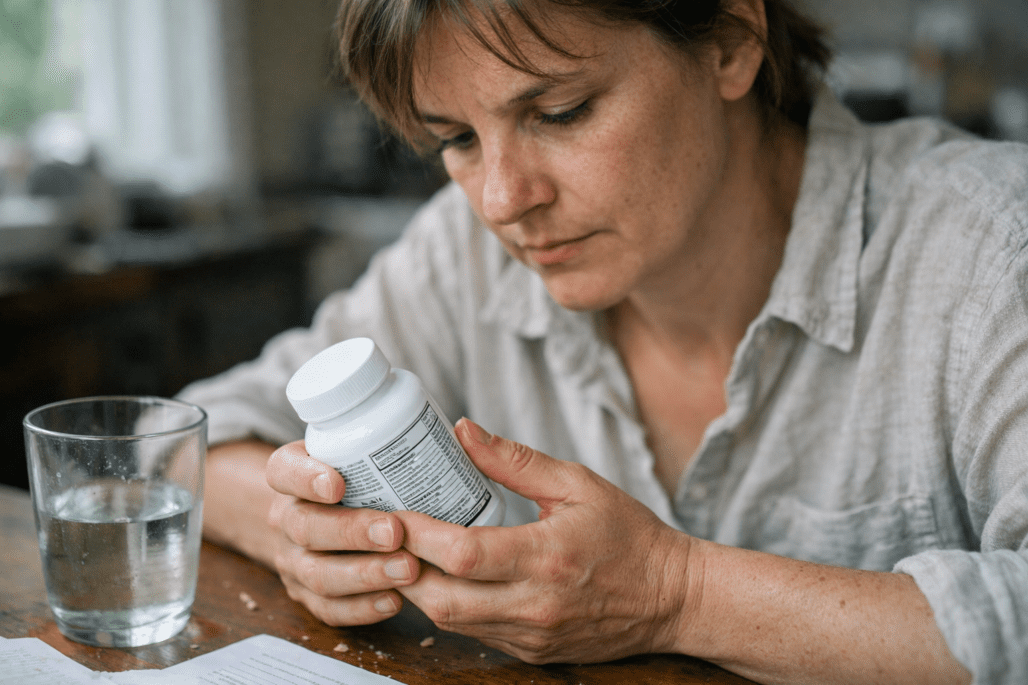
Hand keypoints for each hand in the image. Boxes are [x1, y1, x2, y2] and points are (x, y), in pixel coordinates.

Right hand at [265, 441, 420, 624]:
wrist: (320, 520)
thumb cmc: (356, 479)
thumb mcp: (360, 450)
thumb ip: (399, 443)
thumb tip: (464, 432)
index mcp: (294, 474)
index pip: (284, 470)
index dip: (306, 478)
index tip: (338, 484)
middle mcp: (288, 517)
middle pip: (305, 526)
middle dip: (351, 531)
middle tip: (394, 532)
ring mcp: (295, 560)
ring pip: (318, 573)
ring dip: (365, 574)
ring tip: (408, 570)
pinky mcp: (309, 596)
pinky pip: (329, 610)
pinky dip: (362, 608)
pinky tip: (395, 600)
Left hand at [395, 419, 695, 663]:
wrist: (671, 598)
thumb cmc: (629, 535)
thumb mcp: (578, 484)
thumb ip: (515, 461)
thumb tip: (463, 432)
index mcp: (547, 556)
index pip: (463, 553)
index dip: (417, 535)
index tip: (390, 512)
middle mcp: (535, 605)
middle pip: (443, 599)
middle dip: (403, 568)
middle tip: (384, 537)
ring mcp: (531, 635)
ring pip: (451, 623)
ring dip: (420, 590)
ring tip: (405, 555)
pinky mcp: (531, 652)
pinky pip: (474, 635)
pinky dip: (450, 608)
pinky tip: (443, 580)